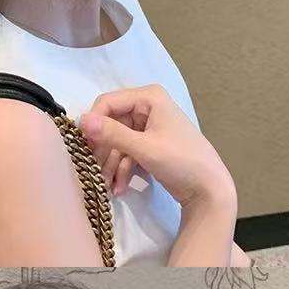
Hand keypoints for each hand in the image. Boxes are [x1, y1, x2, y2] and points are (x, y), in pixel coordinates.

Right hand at [79, 86, 235, 214]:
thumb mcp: (144, 148)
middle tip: (93, 170)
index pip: (107, 103)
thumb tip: (80, 121)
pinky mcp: (147, 145)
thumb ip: (112, 134)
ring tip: (106, 185)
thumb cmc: (181, 162)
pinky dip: (120, 170)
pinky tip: (119, 188)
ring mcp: (146, 127)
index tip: (84, 147)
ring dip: (108, 164)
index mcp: (149, 98)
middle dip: (102, 150)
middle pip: (109, 124)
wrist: (208, 189)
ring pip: (114, 142)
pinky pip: (124, 153)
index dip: (94, 124)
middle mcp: (146, 107)